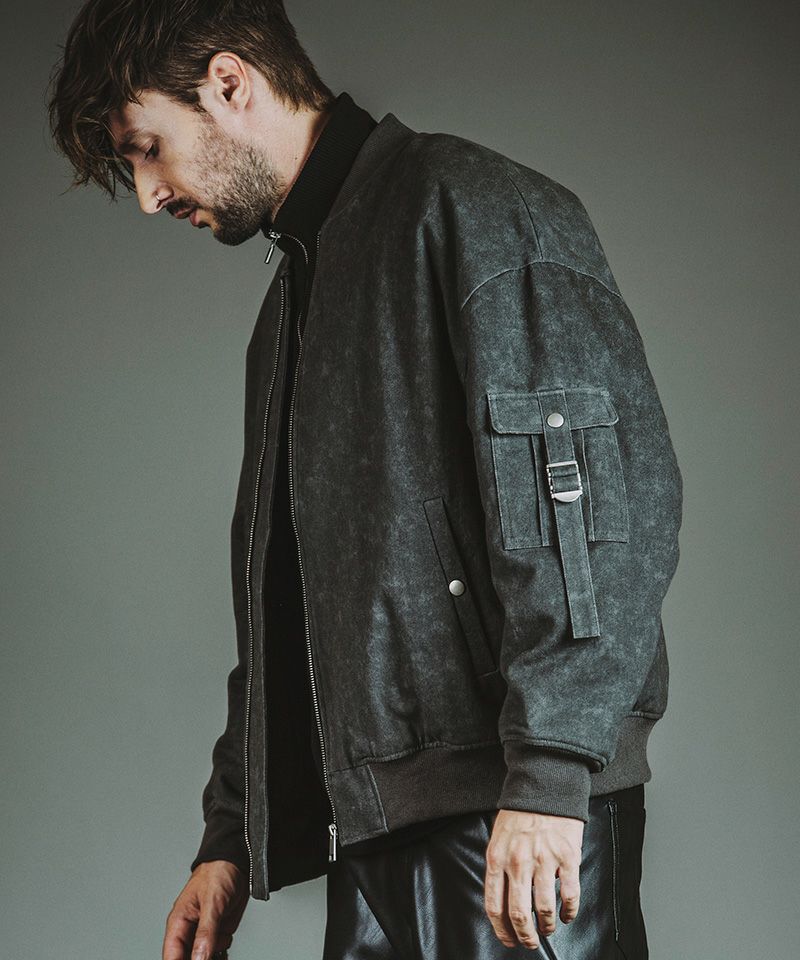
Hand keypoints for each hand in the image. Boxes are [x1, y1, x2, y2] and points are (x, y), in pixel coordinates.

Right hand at [162, 860, 248, 959]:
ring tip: (221, 942)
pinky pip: (218, 951)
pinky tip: (226, 944)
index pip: (171, 956)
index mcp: (179, 922)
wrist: (239, 862)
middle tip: (212, 955)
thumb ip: (206, 933)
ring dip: (213, 957)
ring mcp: (204, 933)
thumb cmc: (218, 872)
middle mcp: (189, 930)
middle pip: (187, 959)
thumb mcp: (212, 903)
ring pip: (203, 957)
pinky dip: (222, 951)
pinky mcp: (219, 932)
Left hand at [483, 808, 583, 950]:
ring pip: (544, 910)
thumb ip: (498, 868)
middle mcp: (519, 862)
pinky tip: (567, 916)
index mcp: (498, 858)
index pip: (495, 905)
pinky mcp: (567, 858)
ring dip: (547, 927)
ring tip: (548, 929)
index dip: (501, 930)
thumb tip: (500, 902)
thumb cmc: (519, 814)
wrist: (544, 788)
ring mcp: (544, 860)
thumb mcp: (498, 838)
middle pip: (519, 914)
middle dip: (525, 936)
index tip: (508, 940)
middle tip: (530, 943)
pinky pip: (569, 896)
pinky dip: (569, 912)